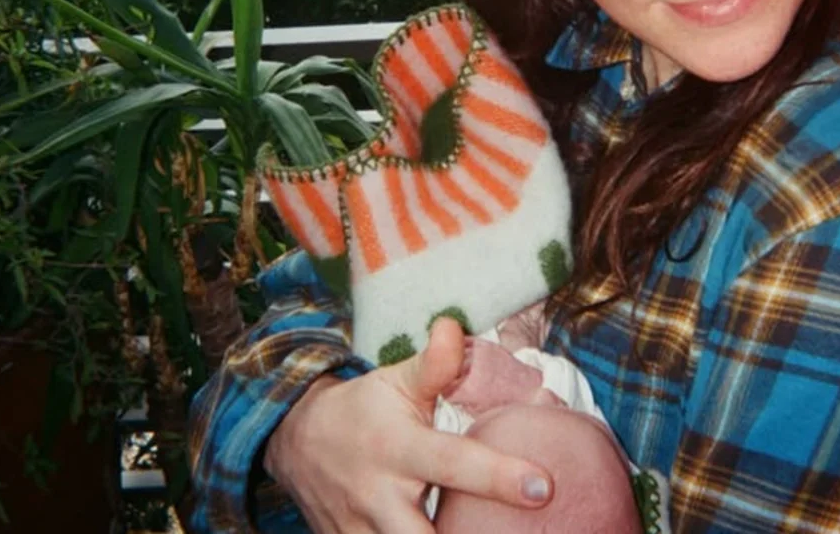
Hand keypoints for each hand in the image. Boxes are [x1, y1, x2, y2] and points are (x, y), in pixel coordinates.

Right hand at [263, 318, 554, 532]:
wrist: (296, 443)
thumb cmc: (362, 410)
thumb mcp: (394, 381)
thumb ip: (433, 364)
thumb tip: (455, 327)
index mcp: (398, 447)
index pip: (454, 463)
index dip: (499, 477)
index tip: (543, 487)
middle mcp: (380, 495)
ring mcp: (363, 529)